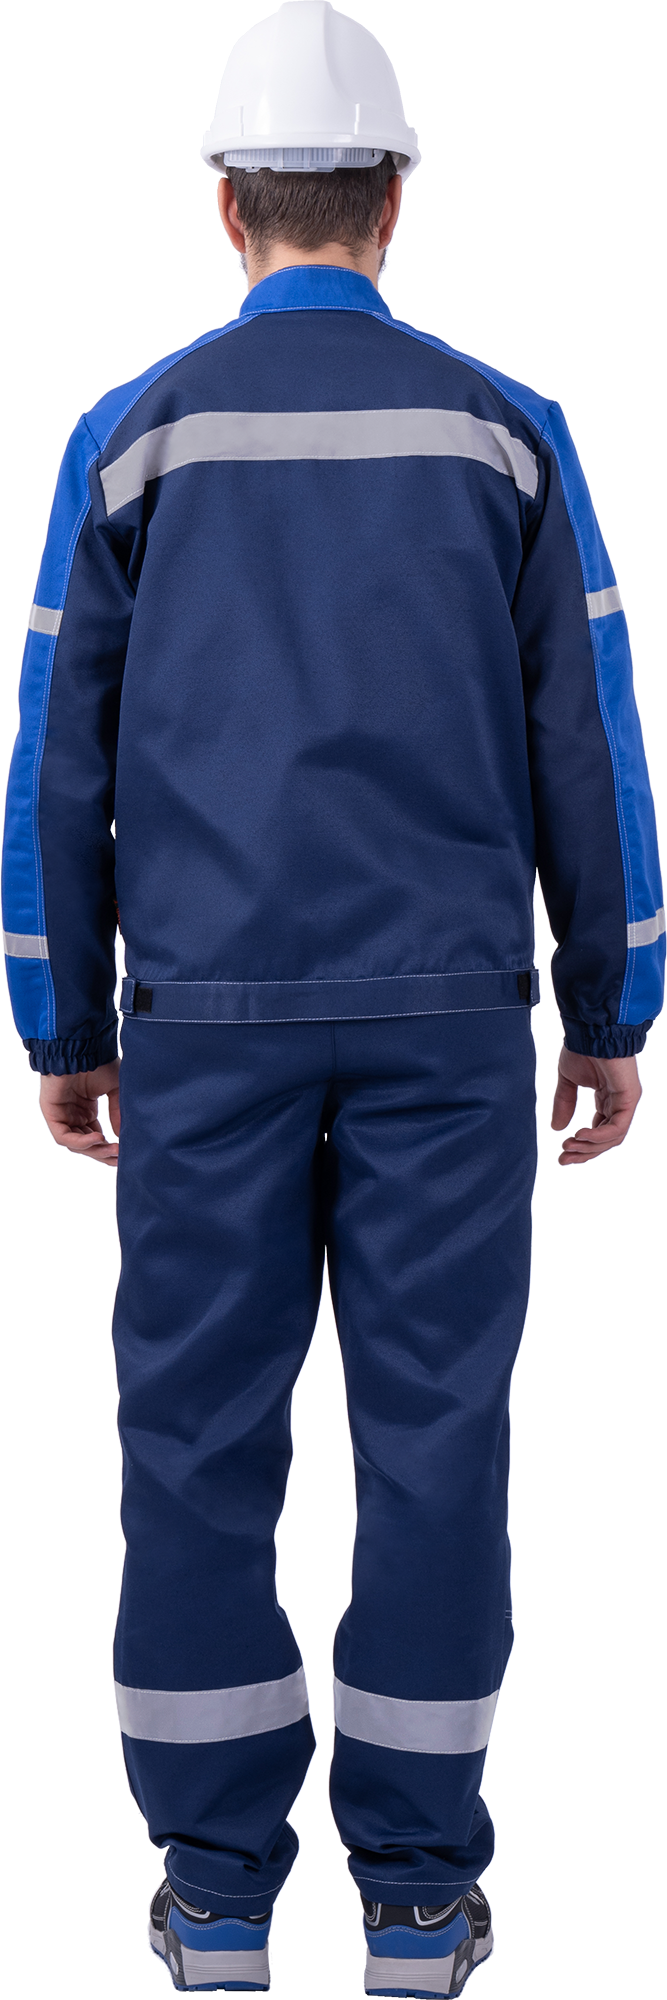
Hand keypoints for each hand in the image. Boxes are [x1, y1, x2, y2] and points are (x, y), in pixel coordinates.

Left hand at [39, 1059, 120, 1165]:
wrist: (81, 1044)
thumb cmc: (97, 1060)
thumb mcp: (115, 1089)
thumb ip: (118, 1112)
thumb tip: (122, 1136)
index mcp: (85, 1110)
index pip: (95, 1137)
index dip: (109, 1147)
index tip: (124, 1153)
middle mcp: (72, 1114)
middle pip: (86, 1144)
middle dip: (103, 1153)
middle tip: (119, 1158)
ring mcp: (61, 1114)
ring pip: (75, 1144)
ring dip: (95, 1150)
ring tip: (113, 1150)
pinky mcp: (51, 1113)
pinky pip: (64, 1136)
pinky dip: (81, 1142)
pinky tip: (99, 1139)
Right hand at [551, 1046, 640, 1165]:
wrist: (590, 1029)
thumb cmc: (581, 1047)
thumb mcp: (567, 1081)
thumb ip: (564, 1104)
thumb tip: (557, 1129)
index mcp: (606, 1098)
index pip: (599, 1131)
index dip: (581, 1146)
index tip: (562, 1154)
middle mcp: (618, 1102)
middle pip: (606, 1139)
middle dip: (584, 1152)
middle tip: (563, 1159)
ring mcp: (626, 1101)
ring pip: (612, 1137)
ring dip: (589, 1147)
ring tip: (568, 1147)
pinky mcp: (629, 1097)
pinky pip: (617, 1127)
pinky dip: (599, 1136)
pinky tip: (580, 1136)